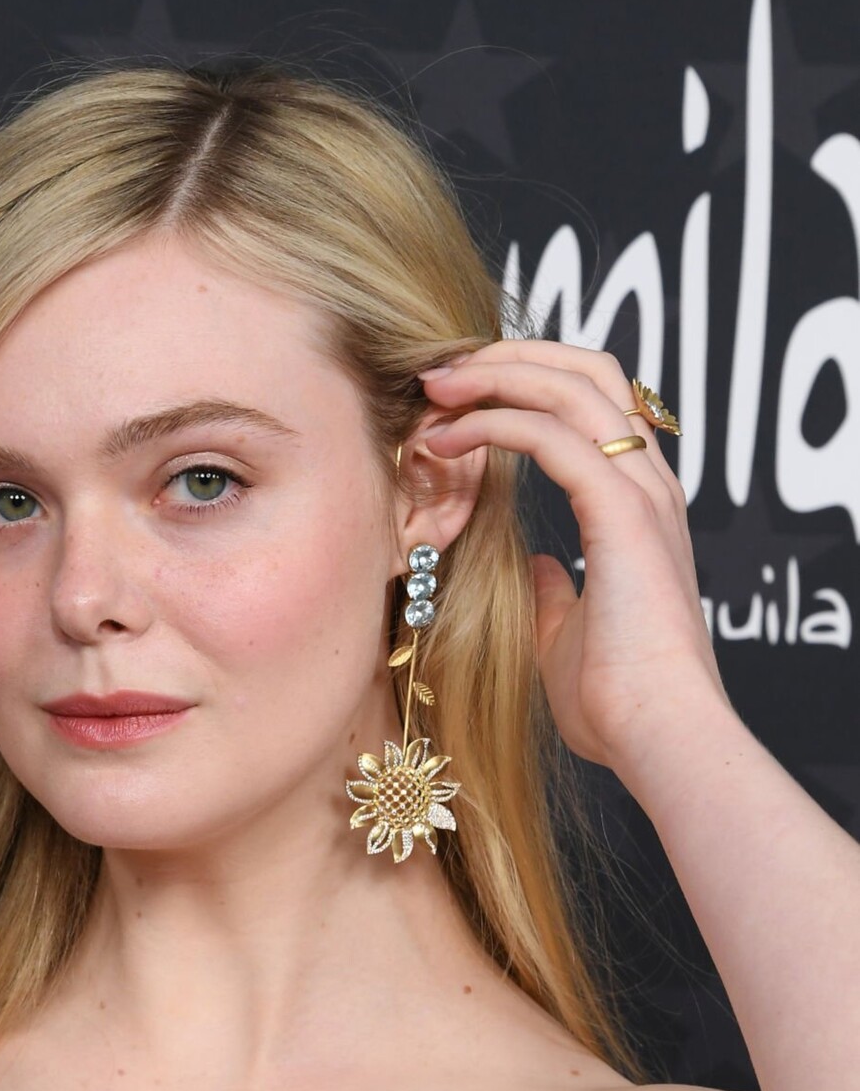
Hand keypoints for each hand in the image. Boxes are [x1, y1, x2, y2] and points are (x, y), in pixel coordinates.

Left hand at [418, 341, 732, 773]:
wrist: (656, 732)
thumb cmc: (617, 702)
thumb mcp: (568, 636)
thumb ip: (556, 594)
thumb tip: (539, 569)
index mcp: (640, 508)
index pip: (593, 406)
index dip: (529, 384)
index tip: (460, 398)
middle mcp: (649, 485)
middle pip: (586, 372)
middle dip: (509, 358)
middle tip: (440, 372)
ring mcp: (641, 493)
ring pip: (571, 387)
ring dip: (495, 376)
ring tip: (434, 388)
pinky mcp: (622, 512)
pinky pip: (553, 436)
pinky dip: (496, 423)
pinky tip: (448, 439)